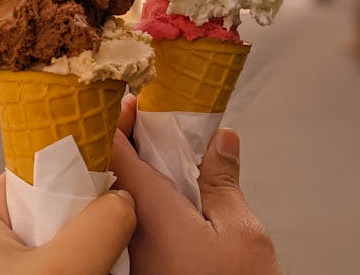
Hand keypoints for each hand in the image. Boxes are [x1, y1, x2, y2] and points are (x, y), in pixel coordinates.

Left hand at [0, 173, 135, 274]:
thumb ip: (100, 226)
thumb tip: (126, 201)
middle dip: (91, 209)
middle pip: (56, 203)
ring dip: (94, 242)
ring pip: (66, 236)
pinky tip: (105, 271)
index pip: (37, 168)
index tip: (114, 161)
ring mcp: (11, 269)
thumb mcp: (62, 271)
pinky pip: (67, 263)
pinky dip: (90, 265)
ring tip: (116, 248)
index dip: (76, 162)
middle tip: (120, 213)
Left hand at [112, 95, 280, 274]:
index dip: (119, 122)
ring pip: (124, 200)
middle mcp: (133, 236)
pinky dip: (144, 200)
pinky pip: (132, 226)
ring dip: (136, 172)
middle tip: (147, 121)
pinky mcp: (143, 271)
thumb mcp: (241, 232)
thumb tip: (221, 141)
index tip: (132, 102)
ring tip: (160, 154)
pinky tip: (165, 196)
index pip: (117, 153)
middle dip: (129, 143)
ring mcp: (134, 258)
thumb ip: (225, 182)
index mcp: (152, 213)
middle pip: (117, 173)